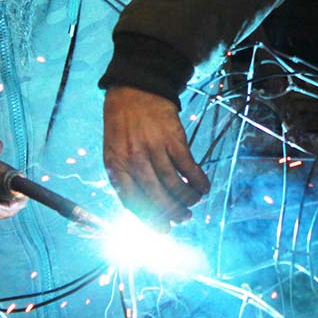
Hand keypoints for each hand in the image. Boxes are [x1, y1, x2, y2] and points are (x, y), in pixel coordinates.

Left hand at [103, 86, 211, 224]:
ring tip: (193, 203)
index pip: (131, 201)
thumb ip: (125, 176)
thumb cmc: (122, 122)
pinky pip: (188, 167)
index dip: (150, 219)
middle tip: (183, 218)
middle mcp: (134, 159)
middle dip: (172, 212)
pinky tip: (203, 187)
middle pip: (155, 196)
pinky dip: (198, 181)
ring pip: (174, 184)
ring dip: (187, 199)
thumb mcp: (113, 150)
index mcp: (115, 165)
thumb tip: (143, 206)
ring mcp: (154, 148)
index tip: (163, 229)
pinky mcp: (173, 138)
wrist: (134, 88)